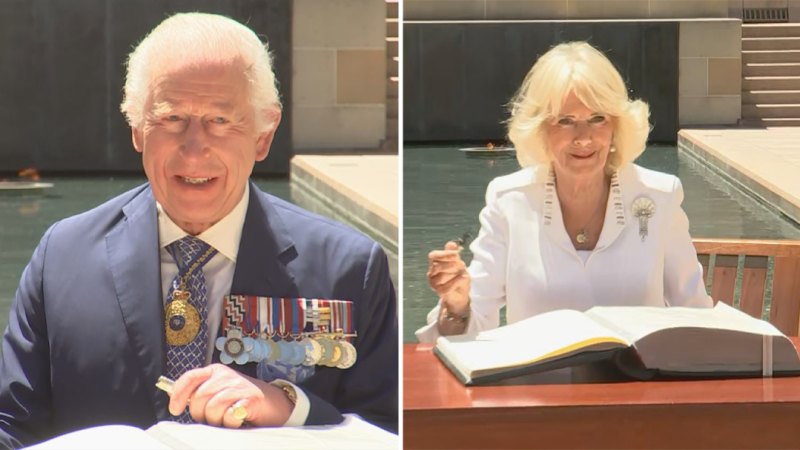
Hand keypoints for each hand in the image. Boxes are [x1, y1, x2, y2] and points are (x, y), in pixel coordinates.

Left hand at [168, 364, 293, 427]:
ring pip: (213, 407)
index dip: (179, 394)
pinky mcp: (251, 399)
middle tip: (212, 419)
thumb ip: (200, 393)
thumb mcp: (219, 391)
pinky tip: (237, 420)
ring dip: (217, 420)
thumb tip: (175, 400)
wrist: (274, 403)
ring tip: (226, 419)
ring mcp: (240, 386)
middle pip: (200, 397)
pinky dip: (230, 422)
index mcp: (215, 371)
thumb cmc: (242, 400)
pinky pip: (230, 415)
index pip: (190, 378)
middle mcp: (226, 375)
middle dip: (201, 414)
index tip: (175, 409)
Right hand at [427, 241, 469, 313]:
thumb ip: (453, 253)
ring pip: (441, 276)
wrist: (460, 293)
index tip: (456, 254)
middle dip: (451, 264)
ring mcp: (434, 284)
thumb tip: (452, 243)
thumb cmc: (457, 276)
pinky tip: (463, 277)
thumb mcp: (458, 263)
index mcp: (433, 264)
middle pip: (437, 266)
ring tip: (463, 272)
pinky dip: (457, 281)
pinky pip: (447, 286)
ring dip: (454, 273)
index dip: (444, 253)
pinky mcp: (440, 292)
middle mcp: (431, 273)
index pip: (433, 255)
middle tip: (461, 265)